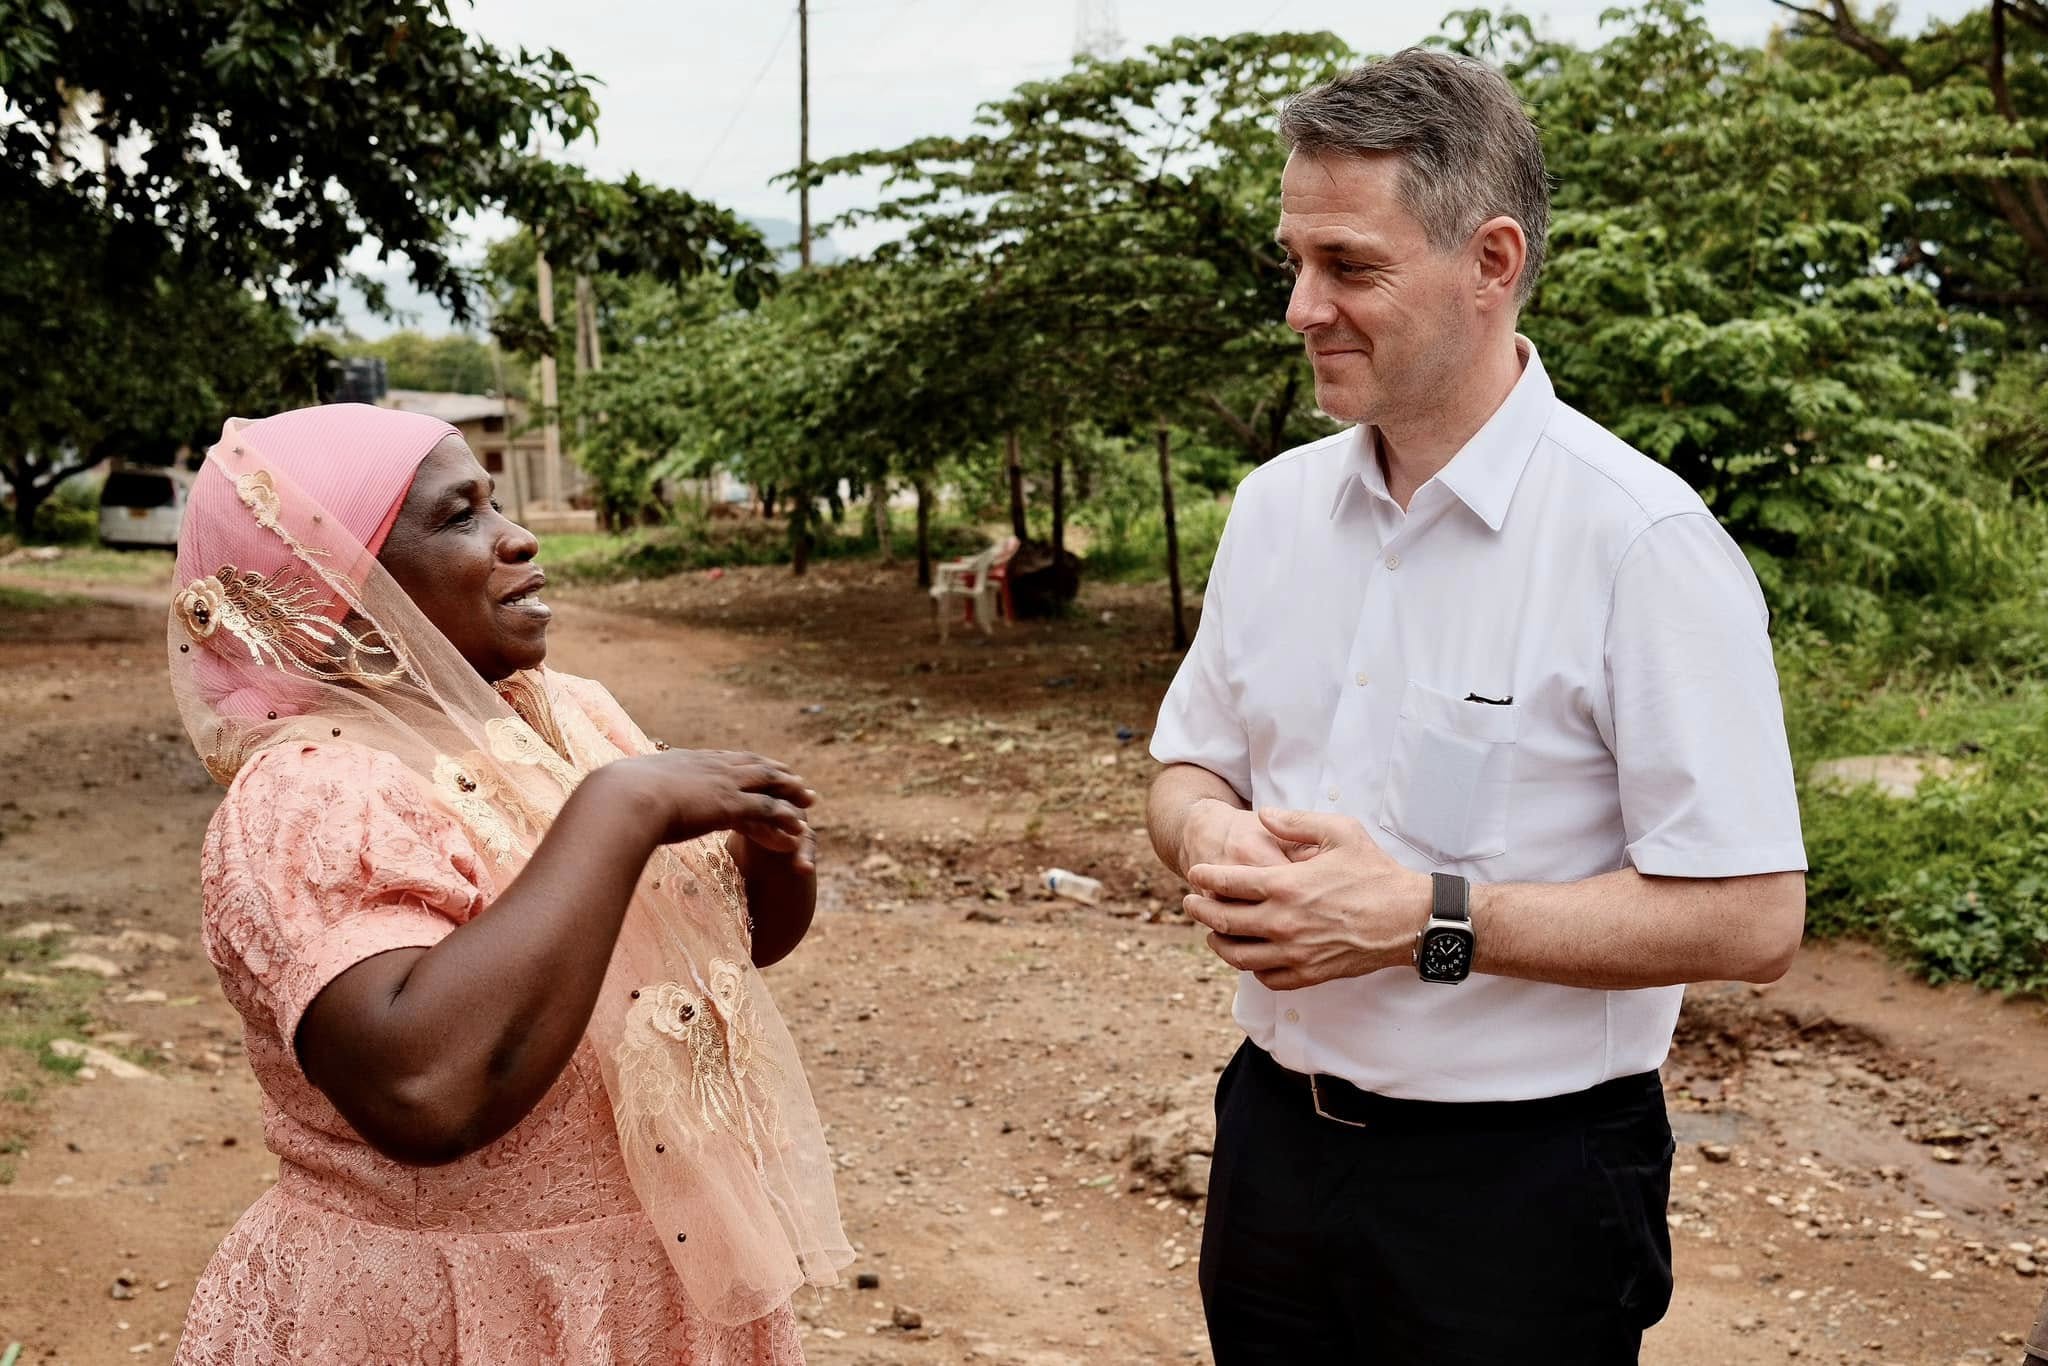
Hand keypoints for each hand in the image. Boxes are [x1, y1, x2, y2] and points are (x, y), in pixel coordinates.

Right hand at [609, 749, 815, 860]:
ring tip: (810, 801)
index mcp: (686, 761)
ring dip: (791, 792)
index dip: (745, 764)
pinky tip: (800, 827)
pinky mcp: (729, 804)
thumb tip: (608, 800)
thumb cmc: (612, 799)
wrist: (620, 799)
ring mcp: (721, 783)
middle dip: (778, 773)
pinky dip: (785, 817)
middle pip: (753, 766)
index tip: (760, 766)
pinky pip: (766, 810)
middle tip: (798, 780)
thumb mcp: (622, 792)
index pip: (724, 759)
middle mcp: (709, 767)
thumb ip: (628, 795)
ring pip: (767, 784)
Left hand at [1182, 808, 1429, 990]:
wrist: (1410, 919)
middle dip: (1200, 911)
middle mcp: (1284, 923)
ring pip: (1238, 956)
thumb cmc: (1376, 873)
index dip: (1205, 878)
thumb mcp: (1340, 832)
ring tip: (1212, 933)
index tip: (1195, 875)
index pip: (1228, 884)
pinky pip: (1267, 978)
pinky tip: (1250, 956)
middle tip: (1190, 903)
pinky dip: (1251, 968)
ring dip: (1218, 943)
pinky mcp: (1310, 974)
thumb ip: (1296, 822)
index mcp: (1286, 886)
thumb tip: (1264, 814)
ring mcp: (1295, 953)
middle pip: (1224, 922)